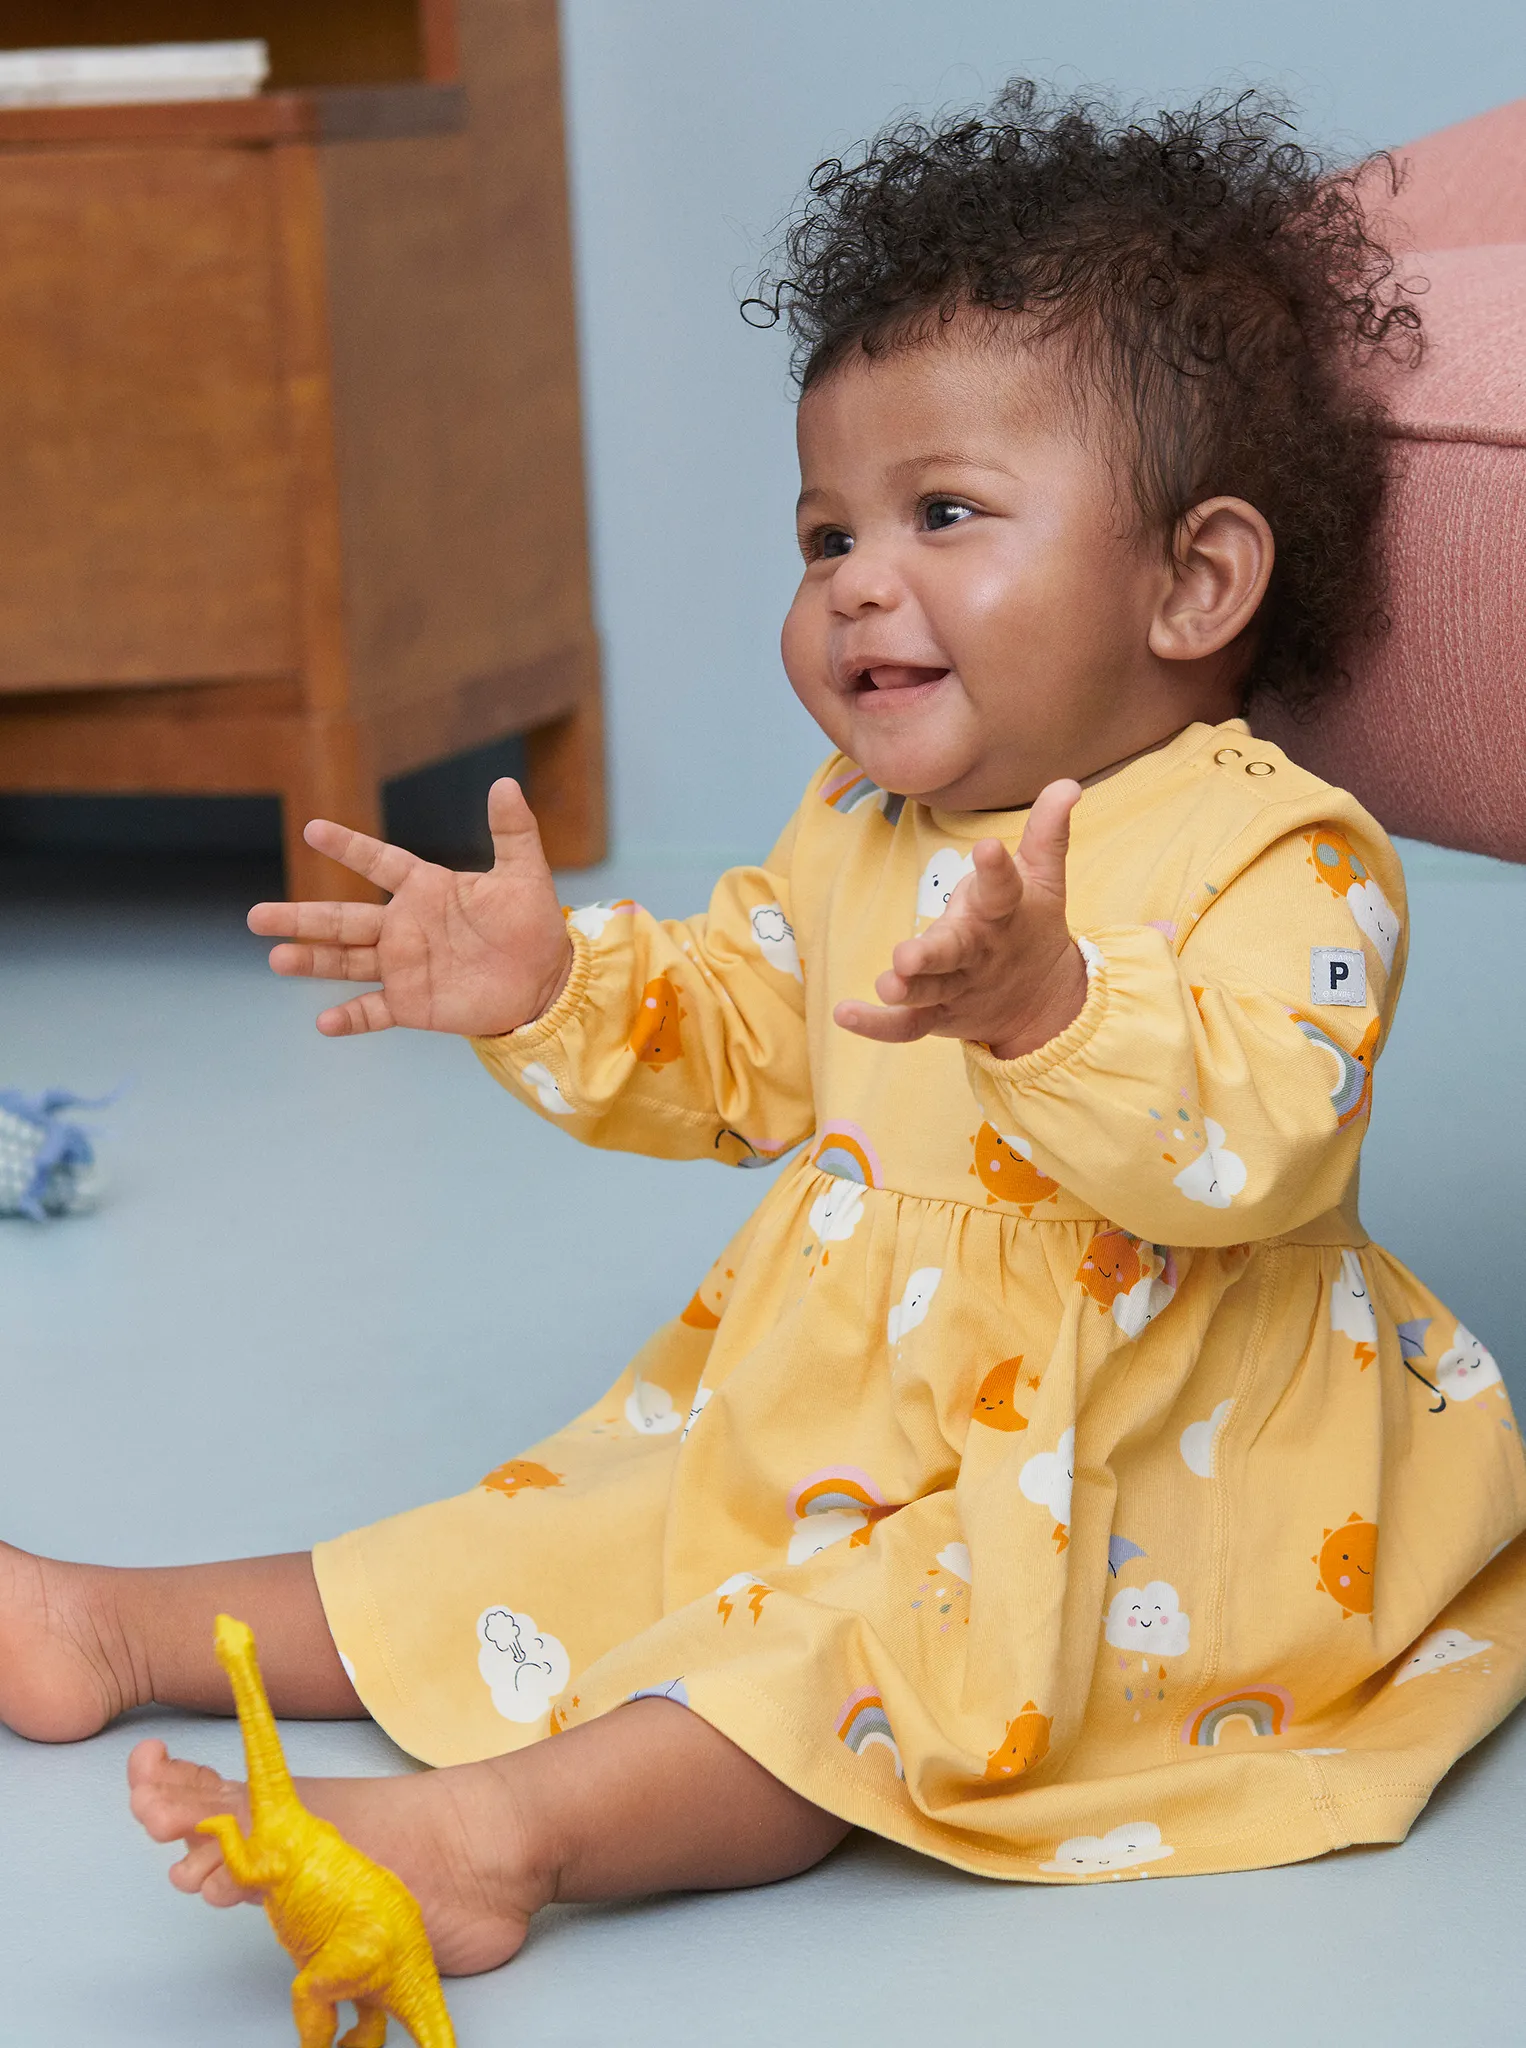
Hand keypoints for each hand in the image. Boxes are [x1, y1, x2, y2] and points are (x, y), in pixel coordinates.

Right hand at [248, 778, 572, 1037]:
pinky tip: (324, 1022)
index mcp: (425, 889)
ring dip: (311, 961)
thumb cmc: (533, 926)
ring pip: (345, 962)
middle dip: (300, 918)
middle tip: (256, 916)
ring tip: (276, 959)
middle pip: (342, 920)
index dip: (348, 847)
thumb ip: (513, 832)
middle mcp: (404, 926)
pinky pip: (373, 1010)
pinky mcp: (412, 1004)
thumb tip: (505, 784)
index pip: (378, 862)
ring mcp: (403, 966)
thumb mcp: (526, 875)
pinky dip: (350, 1017)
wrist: (546, 982)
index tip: (313, 829)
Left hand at [833, 779, 1087, 1059]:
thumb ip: (1046, 833)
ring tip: (885, 985)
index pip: (1002, 890)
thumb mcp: (1044, 879)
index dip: (996, 870)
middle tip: (906, 957)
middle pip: (955, 954)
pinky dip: (876, 1026)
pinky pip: (906, 1027)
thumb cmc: (1030, 926)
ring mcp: (957, 988)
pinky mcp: (938, 1015)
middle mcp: (978, 953)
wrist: (1044, 1003)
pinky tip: (844, 1014)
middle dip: (931, 956)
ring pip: (930, 992)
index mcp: (1003, 914)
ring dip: (907, 991)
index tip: (989, 847)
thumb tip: (1067, 783)